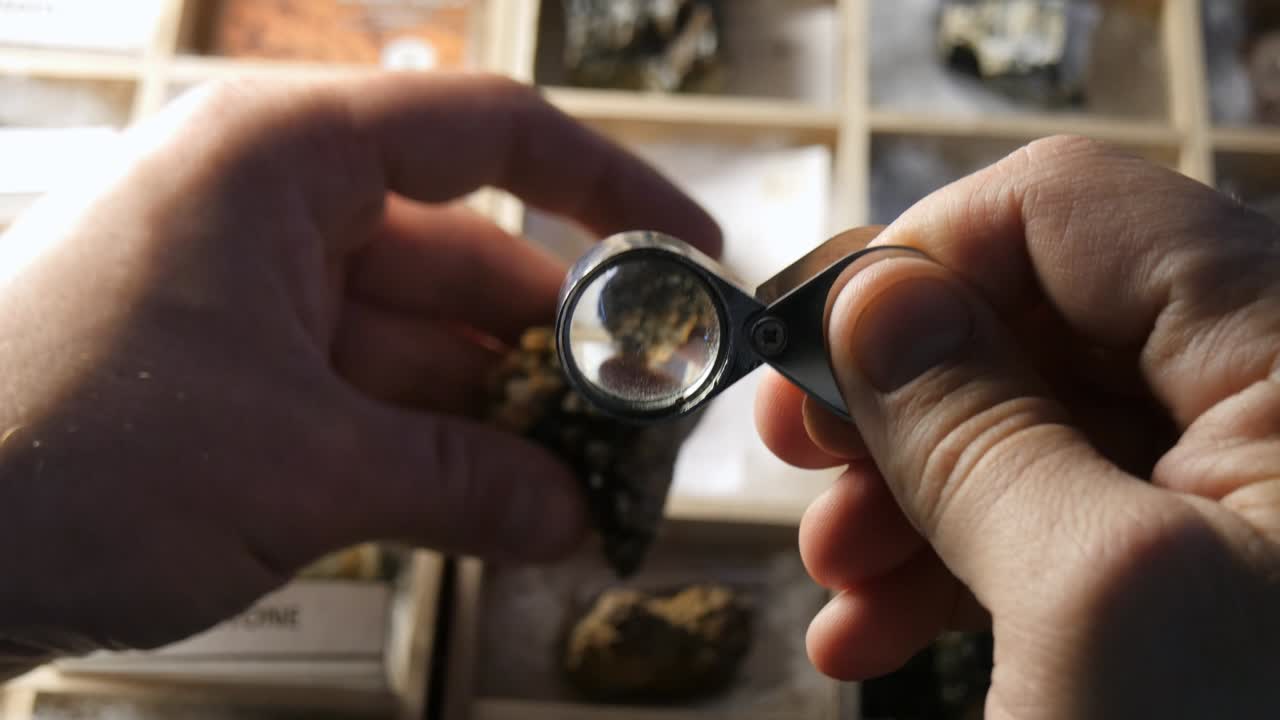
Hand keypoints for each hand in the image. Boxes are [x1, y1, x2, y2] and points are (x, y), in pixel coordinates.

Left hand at [0, 73, 719, 662]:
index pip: (489, 132)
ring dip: (507, 419)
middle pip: (470, 256)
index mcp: (283, 158)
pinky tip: (507, 506)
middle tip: (645, 422)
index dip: (608, 189)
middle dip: (562, 347)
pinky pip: (376, 395)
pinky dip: (440, 452)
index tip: (689, 252)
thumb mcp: (299, 469)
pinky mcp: (242, 372)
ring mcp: (258, 292)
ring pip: (427, 341)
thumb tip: (572, 517)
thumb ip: (461, 484)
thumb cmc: (57, 455)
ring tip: (588, 489)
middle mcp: (276, 206)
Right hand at [756, 136, 1279, 717]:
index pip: (1080, 211)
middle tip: (793, 452)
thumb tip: (865, 295)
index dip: (927, 257)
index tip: (813, 345)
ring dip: (910, 491)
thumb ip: (971, 426)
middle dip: (902, 393)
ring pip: (1035, 424)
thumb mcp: (1087, 602)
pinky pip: (1056, 515)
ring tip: (833, 574)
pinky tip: (873, 626)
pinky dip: (955, 559)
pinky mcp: (1204, 569)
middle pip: (1045, 319)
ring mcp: (1245, 495)